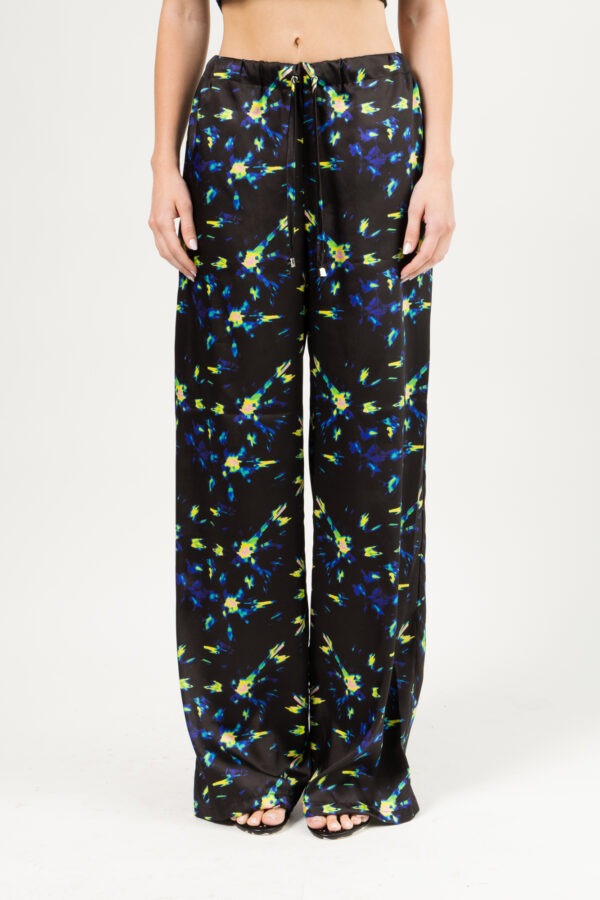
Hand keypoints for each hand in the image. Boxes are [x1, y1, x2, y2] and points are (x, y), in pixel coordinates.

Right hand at [148, 163, 197, 280]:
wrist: (163, 173)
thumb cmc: (176, 186)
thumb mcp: (186, 206)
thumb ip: (188, 227)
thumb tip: (193, 247)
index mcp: (162, 223)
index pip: (174, 249)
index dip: (185, 262)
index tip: (194, 271)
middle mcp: (155, 226)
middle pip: (167, 253)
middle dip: (180, 266)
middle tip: (192, 275)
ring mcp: (153, 225)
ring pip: (162, 250)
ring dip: (174, 261)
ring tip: (186, 269)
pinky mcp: (154, 223)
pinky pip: (161, 244)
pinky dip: (169, 253)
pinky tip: (178, 256)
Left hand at [400, 167, 455, 281]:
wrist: (440, 176)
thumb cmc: (425, 189)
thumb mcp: (414, 209)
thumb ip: (411, 232)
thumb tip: (407, 251)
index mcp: (438, 226)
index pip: (425, 254)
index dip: (413, 266)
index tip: (402, 273)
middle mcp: (447, 230)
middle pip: (434, 259)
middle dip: (419, 270)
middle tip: (405, 277)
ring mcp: (451, 229)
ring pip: (441, 255)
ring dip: (427, 265)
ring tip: (412, 271)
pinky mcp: (450, 227)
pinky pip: (443, 248)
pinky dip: (433, 257)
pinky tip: (423, 259)